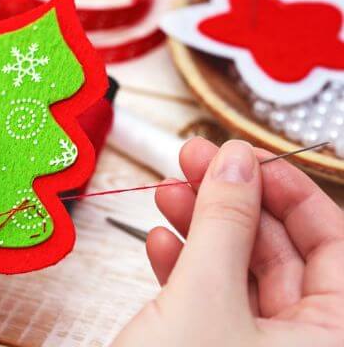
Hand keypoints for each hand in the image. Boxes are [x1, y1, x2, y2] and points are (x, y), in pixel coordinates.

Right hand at [113, 138, 343, 345]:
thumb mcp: (205, 296)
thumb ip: (224, 222)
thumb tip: (236, 163)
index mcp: (330, 339)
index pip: (333, 243)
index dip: (289, 191)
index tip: (247, 159)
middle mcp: (302, 344)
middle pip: (279, 252)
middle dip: (230, 202)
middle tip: (195, 163)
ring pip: (238, 271)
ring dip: (200, 228)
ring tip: (167, 193)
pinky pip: (211, 298)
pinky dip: (184, 266)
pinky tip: (161, 241)